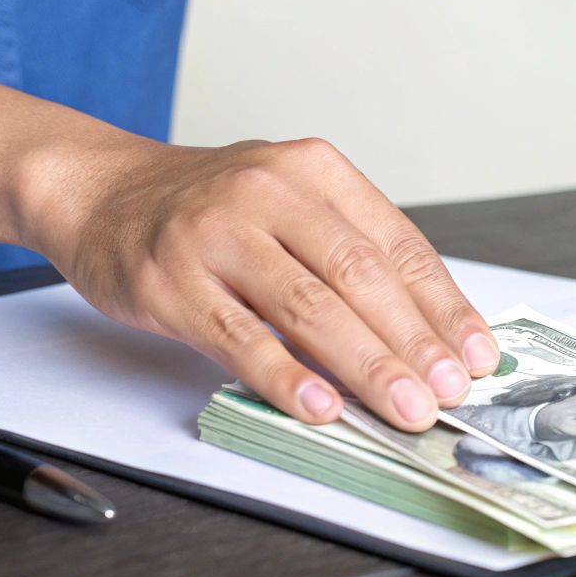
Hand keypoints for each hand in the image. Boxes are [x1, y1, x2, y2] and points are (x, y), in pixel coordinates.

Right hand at [20, 136, 497, 430]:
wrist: (100, 190)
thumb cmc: (209, 207)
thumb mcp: (288, 199)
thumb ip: (349, 250)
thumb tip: (426, 333)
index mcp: (314, 169)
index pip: (397, 243)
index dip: (442, 305)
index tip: (475, 355)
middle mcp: (267, 191)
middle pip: (359, 276)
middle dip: (413, 342)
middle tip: (447, 392)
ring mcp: (213, 234)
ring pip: (307, 307)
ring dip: (364, 365)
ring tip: (402, 407)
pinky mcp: (168, 281)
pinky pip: (236, 336)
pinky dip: (284, 375)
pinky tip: (320, 405)